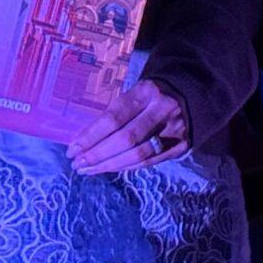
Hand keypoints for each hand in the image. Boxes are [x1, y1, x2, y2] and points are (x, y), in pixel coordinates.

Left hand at [69, 79, 190, 174]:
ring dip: (109, 165)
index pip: (114, 118)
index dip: (91, 136)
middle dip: (97, 155)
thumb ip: (115, 113)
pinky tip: (110, 169)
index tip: (72, 149)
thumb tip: (85, 139)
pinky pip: (149, 162)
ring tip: (88, 170)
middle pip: (125, 139)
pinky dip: (127, 167)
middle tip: (78, 164)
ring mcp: (174, 129)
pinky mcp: (181, 146)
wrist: (190, 94)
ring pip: (138, 155)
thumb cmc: (151, 95)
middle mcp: (162, 110)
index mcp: (146, 92)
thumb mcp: (134, 93)